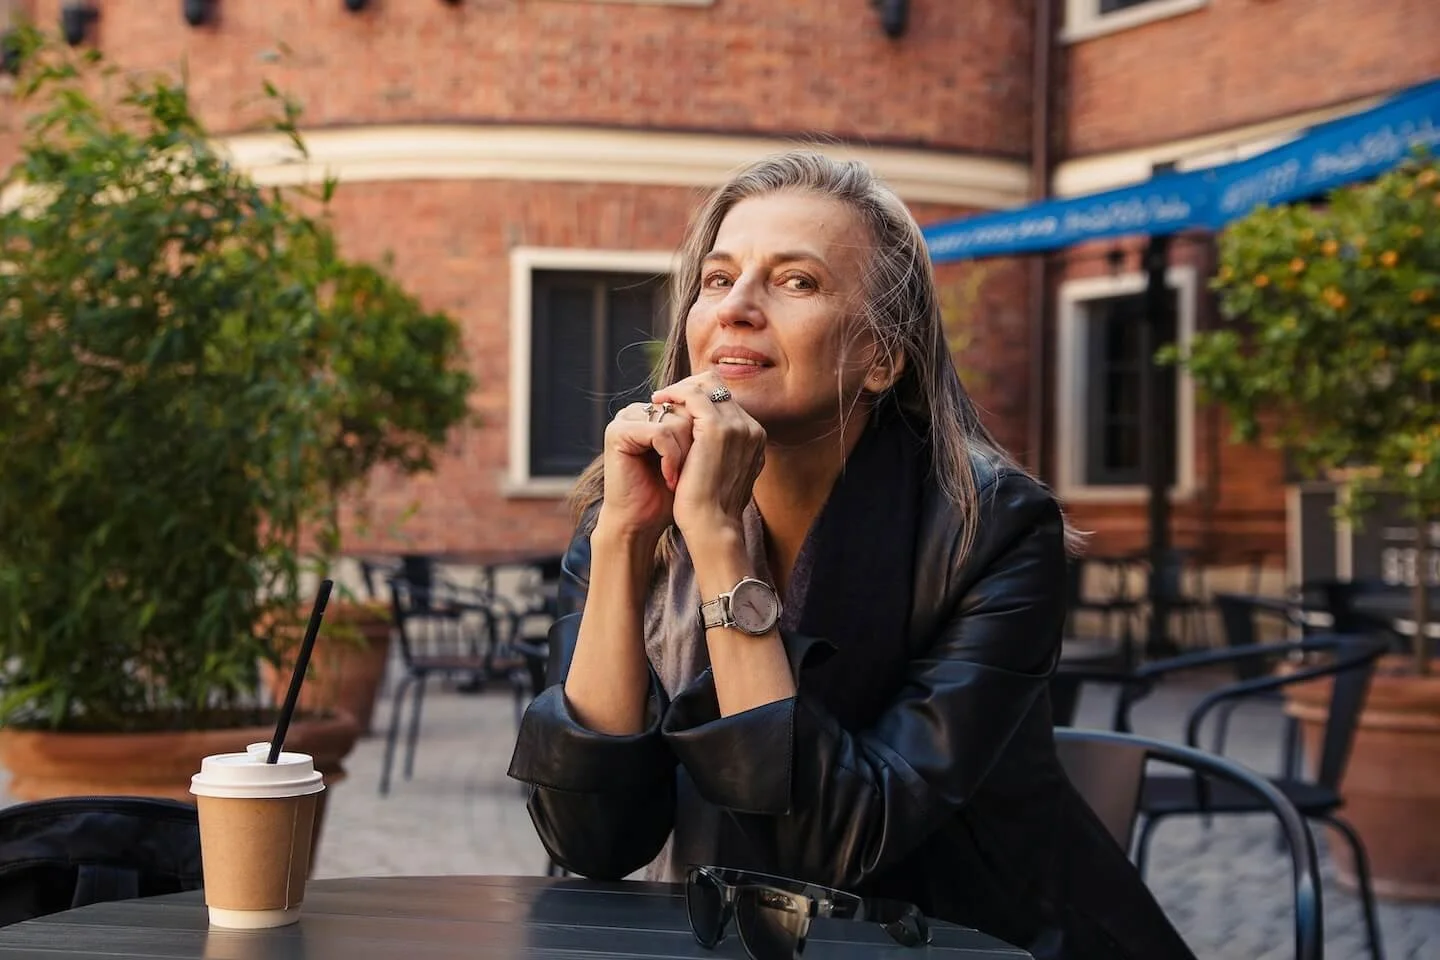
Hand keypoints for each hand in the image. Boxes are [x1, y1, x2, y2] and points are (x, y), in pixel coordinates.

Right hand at [594, 400, 694, 543]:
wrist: (641, 521)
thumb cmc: (670, 494)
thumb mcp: (693, 454)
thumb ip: (703, 425)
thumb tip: (729, 401)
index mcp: (656, 411)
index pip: (694, 404)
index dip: (704, 434)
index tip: (701, 463)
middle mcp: (640, 410)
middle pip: (687, 411)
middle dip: (694, 445)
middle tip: (689, 473)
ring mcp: (626, 418)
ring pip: (677, 421)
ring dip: (685, 455)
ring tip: (678, 479)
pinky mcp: (618, 431)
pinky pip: (660, 433)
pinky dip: (671, 458)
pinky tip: (669, 478)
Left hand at [650, 376, 765, 541]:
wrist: (711, 526)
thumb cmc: (712, 509)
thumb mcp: (723, 475)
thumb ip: (722, 454)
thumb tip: (705, 446)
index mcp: (755, 438)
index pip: (727, 401)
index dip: (701, 398)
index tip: (678, 406)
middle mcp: (751, 428)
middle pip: (719, 387)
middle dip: (691, 387)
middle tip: (667, 398)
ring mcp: (736, 426)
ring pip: (707, 385)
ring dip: (681, 388)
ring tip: (660, 399)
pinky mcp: (716, 429)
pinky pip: (693, 395)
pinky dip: (674, 394)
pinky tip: (659, 402)